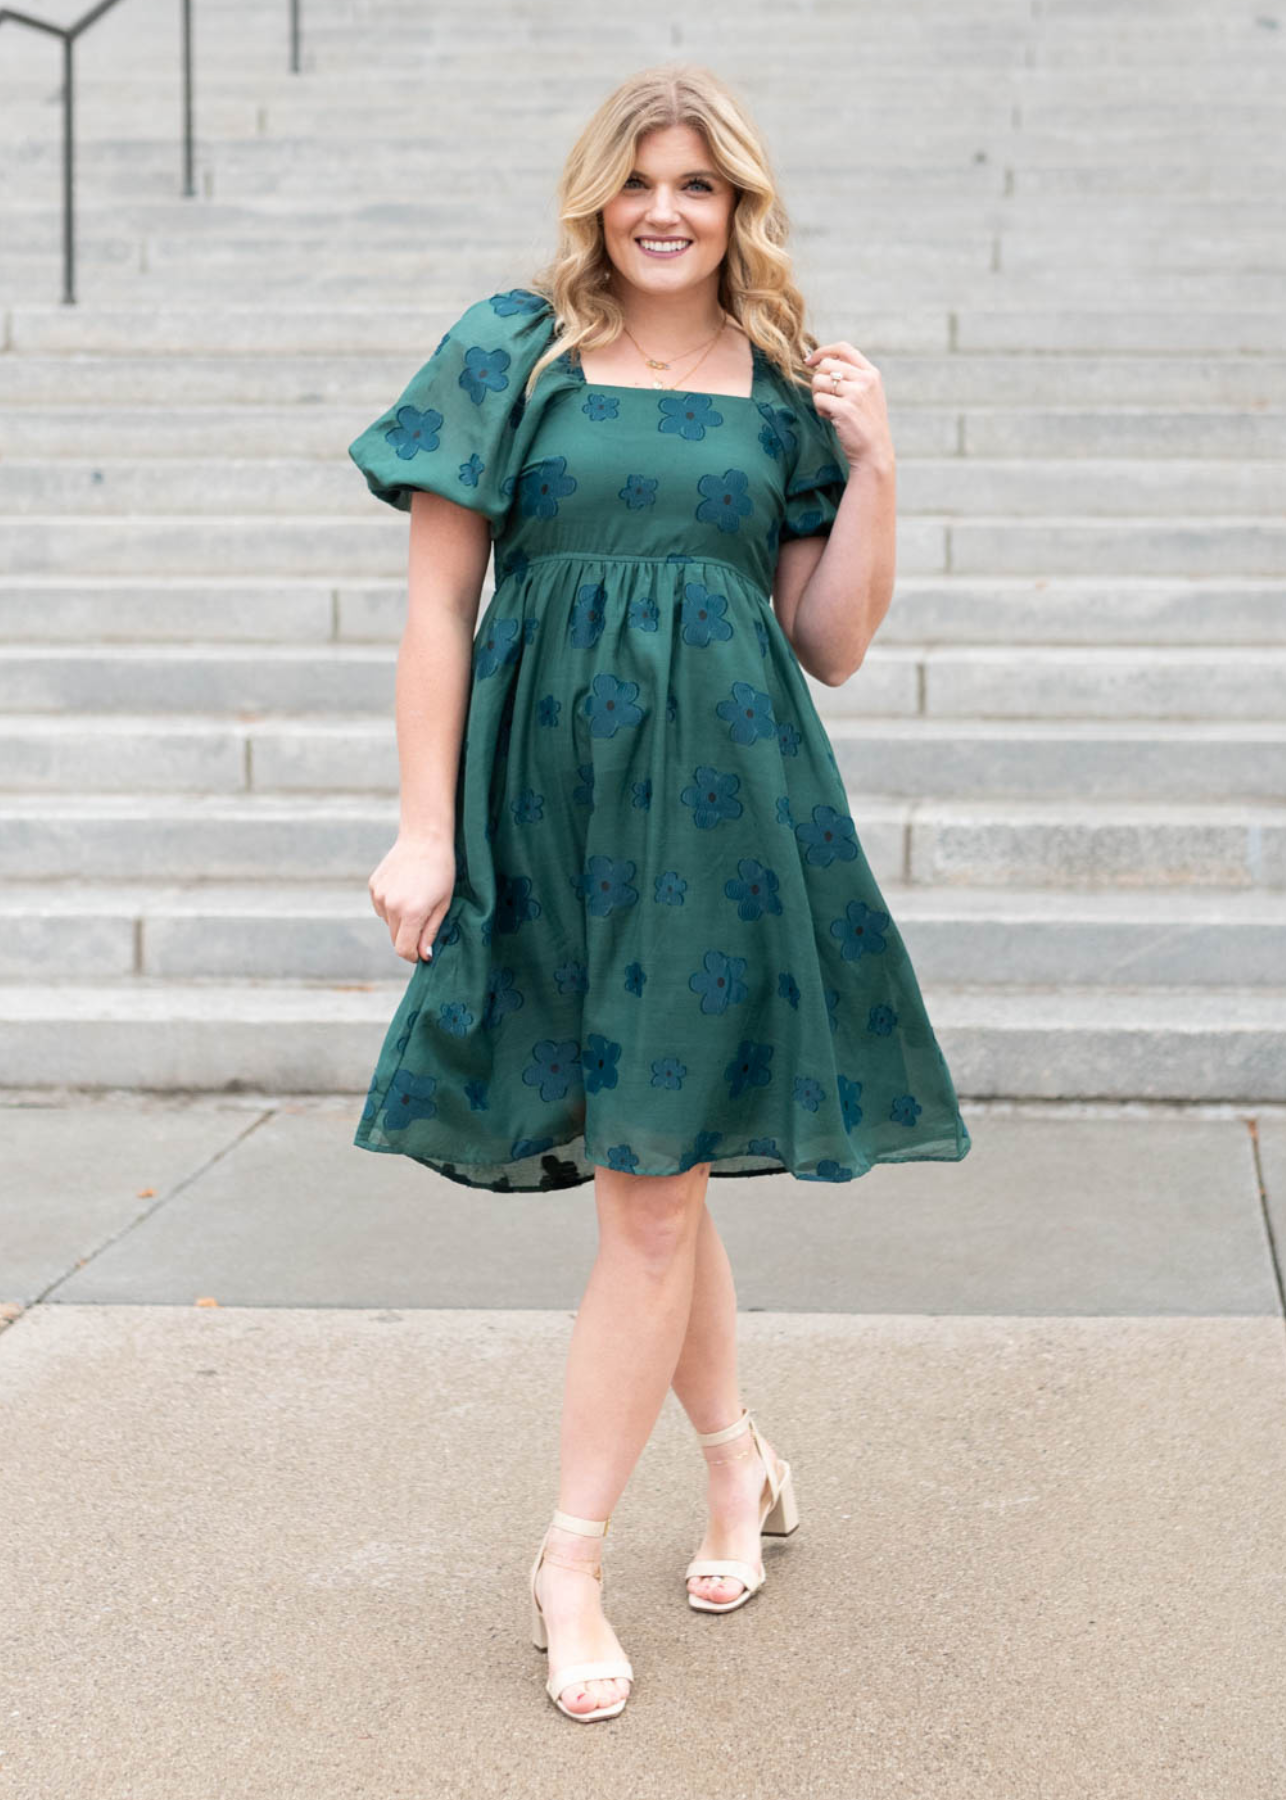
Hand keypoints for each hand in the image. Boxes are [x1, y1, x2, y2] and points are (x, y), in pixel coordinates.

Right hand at [368, 833, 454, 963]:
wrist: (425, 839)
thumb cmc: (442, 872)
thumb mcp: (443, 904)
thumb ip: (431, 932)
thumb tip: (424, 956)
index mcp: (412, 913)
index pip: (403, 949)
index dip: (412, 955)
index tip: (420, 953)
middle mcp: (391, 906)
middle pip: (395, 938)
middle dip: (408, 938)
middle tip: (423, 922)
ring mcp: (380, 895)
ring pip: (387, 923)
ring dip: (400, 921)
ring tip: (415, 899)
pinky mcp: (373, 886)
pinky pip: (381, 907)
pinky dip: (391, 906)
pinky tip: (404, 889)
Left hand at [803, 340, 893, 468]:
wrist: (874, 451)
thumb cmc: (866, 424)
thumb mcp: (867, 394)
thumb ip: (852, 377)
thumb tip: (820, 362)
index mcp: (871, 373)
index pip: (844, 348)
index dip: (823, 351)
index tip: (811, 361)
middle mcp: (865, 380)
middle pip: (826, 365)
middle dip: (819, 381)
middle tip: (825, 397)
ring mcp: (856, 393)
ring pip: (819, 381)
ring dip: (818, 396)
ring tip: (830, 410)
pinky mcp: (844, 408)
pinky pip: (818, 399)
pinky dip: (820, 409)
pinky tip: (830, 418)